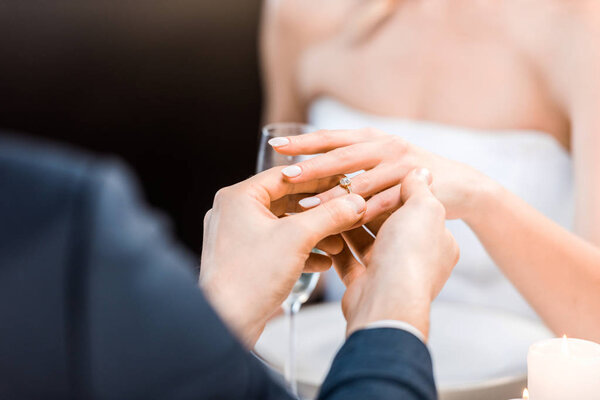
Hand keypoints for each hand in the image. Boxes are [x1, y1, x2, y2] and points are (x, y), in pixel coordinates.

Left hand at [199, 167, 365, 346]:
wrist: (226, 323)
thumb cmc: (251, 277)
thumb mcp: (297, 239)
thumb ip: (329, 215)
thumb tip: (354, 201)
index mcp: (238, 197)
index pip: (284, 176)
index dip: (318, 177)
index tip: (343, 181)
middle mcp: (233, 212)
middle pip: (285, 201)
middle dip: (318, 211)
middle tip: (345, 210)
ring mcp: (236, 237)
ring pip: (282, 226)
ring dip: (312, 233)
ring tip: (338, 242)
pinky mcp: (243, 259)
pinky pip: (275, 246)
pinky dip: (299, 251)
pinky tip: (323, 263)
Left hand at [270, 128, 492, 224]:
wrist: (461, 184)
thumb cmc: (409, 174)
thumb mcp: (381, 159)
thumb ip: (353, 162)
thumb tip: (308, 172)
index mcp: (372, 137)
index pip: (331, 137)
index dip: (303, 142)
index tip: (274, 145)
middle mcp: (386, 146)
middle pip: (340, 156)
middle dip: (311, 167)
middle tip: (284, 175)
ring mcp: (402, 166)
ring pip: (359, 183)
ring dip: (330, 196)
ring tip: (302, 207)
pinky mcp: (415, 188)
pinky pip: (382, 205)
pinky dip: (360, 215)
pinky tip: (340, 224)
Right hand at [332, 169, 459, 338]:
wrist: (388, 299)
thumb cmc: (411, 253)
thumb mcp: (424, 208)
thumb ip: (420, 188)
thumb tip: (421, 172)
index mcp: (440, 242)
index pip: (416, 210)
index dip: (394, 193)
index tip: (374, 179)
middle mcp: (416, 259)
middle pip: (388, 225)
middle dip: (367, 209)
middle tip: (346, 191)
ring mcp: (390, 274)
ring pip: (366, 242)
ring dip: (348, 225)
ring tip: (331, 205)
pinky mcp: (365, 284)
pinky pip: (348, 260)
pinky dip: (337, 245)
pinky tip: (325, 230)